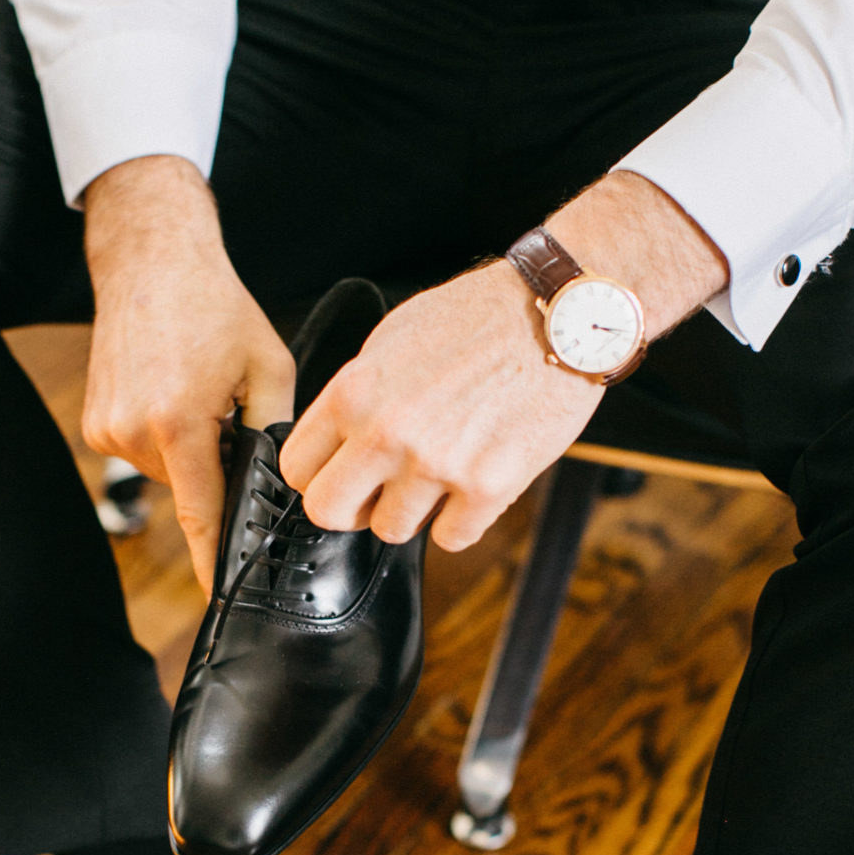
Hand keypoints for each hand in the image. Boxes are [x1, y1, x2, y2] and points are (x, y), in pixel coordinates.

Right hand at [82, 156, 294, 593]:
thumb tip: (282, 485)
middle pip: (190, 488)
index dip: (217, 560)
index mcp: (180, 421)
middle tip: (228, 411)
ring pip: (168, 471)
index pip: (202, 514)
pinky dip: (166, 435)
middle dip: (217, 465)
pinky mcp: (94, 423)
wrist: (149, 260)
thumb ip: (275, 432)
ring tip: (197, 389)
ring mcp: (107, 430)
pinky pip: (144, 452)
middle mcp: (134, 432)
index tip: (228, 599)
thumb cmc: (214, 306)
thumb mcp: (267, 366)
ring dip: (191, 448)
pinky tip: (173, 389)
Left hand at [280, 261, 602, 549]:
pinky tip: (472, 484)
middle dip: (352, 507)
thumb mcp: (392, 339)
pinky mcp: (488, 487)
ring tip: (439, 472)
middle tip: (378, 490)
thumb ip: (357, 394)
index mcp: (354, 392)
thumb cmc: (477, 319)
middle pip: (329, 513)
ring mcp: (437, 464)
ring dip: (413, 510)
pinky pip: (451, 539)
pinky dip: (460, 520)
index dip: (318, 475)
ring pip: (393, 530)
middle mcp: (388, 432)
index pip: (297, 468)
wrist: (556, 315)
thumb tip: (333, 438)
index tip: (338, 474)